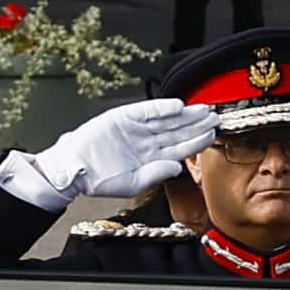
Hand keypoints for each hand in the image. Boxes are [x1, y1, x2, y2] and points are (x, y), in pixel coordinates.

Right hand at [0, 95, 222, 212]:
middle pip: (178, 132)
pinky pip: (147, 111)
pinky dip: (162, 108)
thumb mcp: (132, 184)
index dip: (197, 141)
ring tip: (204, 109)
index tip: (213, 134)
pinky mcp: (124, 117)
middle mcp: (147, 142)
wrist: (73, 168)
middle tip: (216, 116)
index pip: (181, 149)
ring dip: (186, 114)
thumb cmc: (98, 179)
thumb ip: (156, 174)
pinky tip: (178, 106)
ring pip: (167, 120)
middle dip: (197, 124)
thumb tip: (178, 166)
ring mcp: (137, 128)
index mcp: (152, 159)